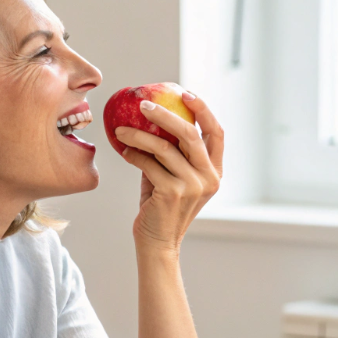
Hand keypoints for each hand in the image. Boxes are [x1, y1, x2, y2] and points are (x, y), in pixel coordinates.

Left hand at [114, 91, 223, 252]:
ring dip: (138, 135)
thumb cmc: (162, 207)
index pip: (217, 133)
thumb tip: (153, 120)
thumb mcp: (173, 177)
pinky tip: (124, 151)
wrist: (157, 243)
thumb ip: (172, 154)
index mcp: (214, 172)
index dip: (203, 110)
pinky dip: (133, 155)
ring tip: (120, 130)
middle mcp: (209, 177)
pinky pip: (149, 164)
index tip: (184, 94)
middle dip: (165, 114)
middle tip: (143, 104)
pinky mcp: (173, 192)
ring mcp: (192, 185)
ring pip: (164, 147)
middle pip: (190, 133)